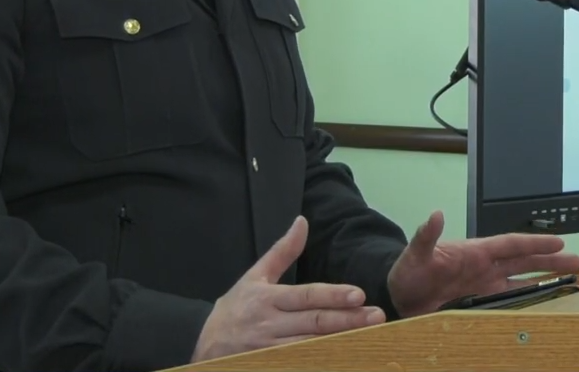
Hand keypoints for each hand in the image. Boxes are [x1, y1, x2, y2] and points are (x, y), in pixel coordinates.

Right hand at [191, 216, 386, 362]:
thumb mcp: (255, 276)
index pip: (306, 296)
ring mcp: (270, 351)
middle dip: (348, 320)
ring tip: (369, 337)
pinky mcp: (270, 366)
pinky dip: (321, 360)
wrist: (202, 343)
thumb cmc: (234, 308)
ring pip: (311, 347)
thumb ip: (282, 251)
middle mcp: (270, 325)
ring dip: (341, 343)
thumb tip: (302, 222)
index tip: (359, 294)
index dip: (333, 295)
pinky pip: (301, 363)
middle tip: (377, 316)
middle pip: (315, 323)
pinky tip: (344, 357)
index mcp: (268, 299)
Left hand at [384, 211, 578, 317]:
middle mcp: (485, 268)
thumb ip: (426, 236)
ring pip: (523, 282)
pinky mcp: (481, 305)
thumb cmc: (408, 273)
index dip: (534, 242)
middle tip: (578, 261)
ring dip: (546, 281)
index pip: (510, 245)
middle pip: (525, 262)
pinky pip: (510, 303)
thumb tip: (435, 215)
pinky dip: (528, 304)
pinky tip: (544, 306)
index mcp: (475, 252)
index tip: (559, 242)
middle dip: (551, 261)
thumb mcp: (415, 254)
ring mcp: (485, 287)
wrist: (400, 299)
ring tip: (571, 281)